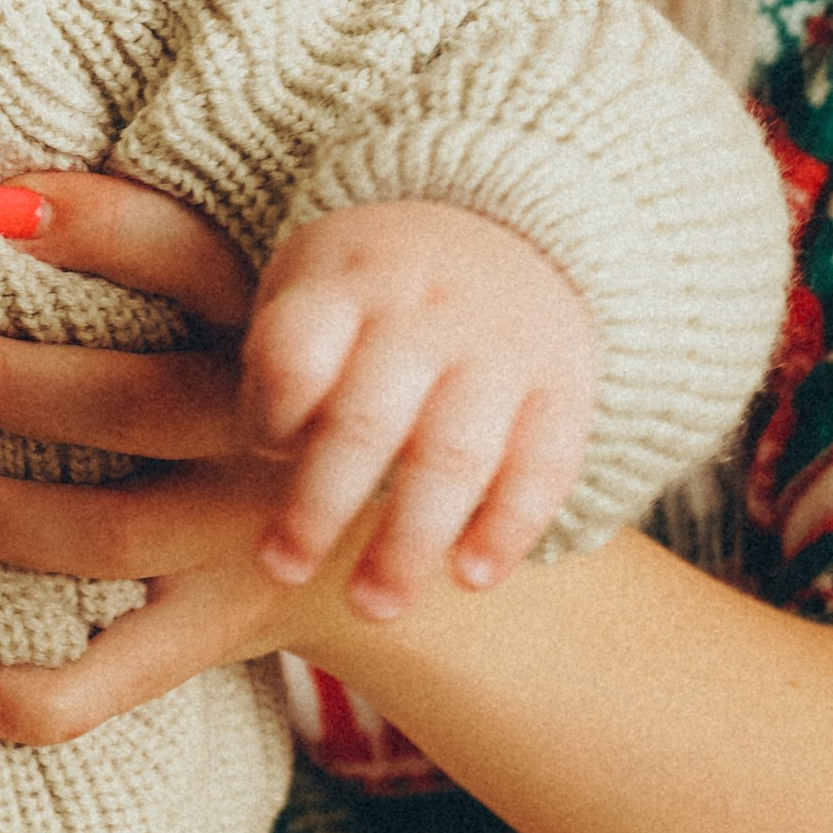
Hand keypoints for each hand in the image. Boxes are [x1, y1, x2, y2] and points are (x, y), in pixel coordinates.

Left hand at [0, 172, 590, 744]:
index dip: (92, 224)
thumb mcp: (256, 307)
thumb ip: (153, 260)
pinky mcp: (219, 629)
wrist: (410, 535)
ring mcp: (241, 541)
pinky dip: (36, 697)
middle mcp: (258, 434)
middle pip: (123, 401)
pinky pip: (121, 676)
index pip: (182, 257)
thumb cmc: (285, 394)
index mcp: (264, 331)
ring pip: (104, 533)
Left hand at [242, 200, 597, 603]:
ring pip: (454, 454)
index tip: (267, 450)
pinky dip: (511, 526)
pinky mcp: (566, 385)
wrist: (514, 226)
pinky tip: (474, 578)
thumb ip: (280, 363)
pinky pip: (545, 463)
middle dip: (321, 504)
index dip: (273, 411)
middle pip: (368, 416)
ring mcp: (501, 348)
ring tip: (375, 607)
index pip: (297, 350)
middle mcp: (425, 312)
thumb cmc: (375, 287)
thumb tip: (266, 458)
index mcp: (346, 281)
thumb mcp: (311, 282)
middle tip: (285, 570)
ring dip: (411, 540)